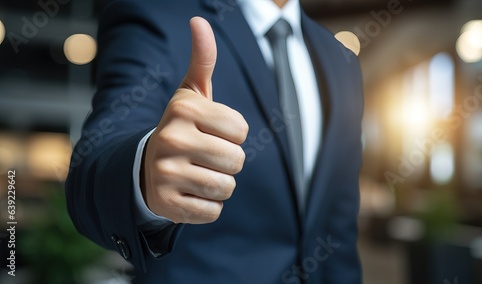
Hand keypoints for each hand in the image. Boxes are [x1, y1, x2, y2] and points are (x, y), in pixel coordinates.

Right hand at [141, 17, 248, 223]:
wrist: (147, 168)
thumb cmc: (183, 129)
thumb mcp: (191, 94)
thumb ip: (202, 59)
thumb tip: (200, 21)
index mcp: (183, 109)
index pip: (242, 131)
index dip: (232, 136)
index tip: (211, 133)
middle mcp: (171, 139)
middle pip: (237, 161)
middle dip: (228, 162)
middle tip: (203, 157)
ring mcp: (165, 174)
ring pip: (226, 187)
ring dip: (219, 185)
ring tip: (197, 174)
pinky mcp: (165, 205)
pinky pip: (212, 211)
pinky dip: (207, 206)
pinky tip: (188, 193)